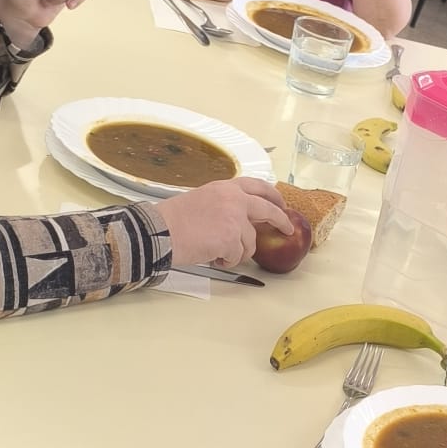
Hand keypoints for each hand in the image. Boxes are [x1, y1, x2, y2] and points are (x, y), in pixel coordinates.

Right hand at [160, 178, 291, 269]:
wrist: (159, 231)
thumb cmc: (173, 220)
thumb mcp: (203, 200)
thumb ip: (224, 205)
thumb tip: (240, 221)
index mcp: (225, 188)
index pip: (257, 186)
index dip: (272, 195)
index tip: (280, 203)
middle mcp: (234, 199)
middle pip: (268, 210)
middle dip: (280, 220)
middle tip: (286, 229)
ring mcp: (235, 219)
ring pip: (250, 242)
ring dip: (237, 252)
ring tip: (216, 252)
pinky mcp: (232, 239)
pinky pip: (237, 256)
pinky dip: (226, 261)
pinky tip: (212, 257)